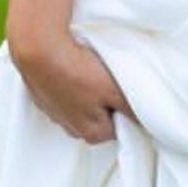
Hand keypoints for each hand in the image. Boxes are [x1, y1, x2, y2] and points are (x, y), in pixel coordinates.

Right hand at [10, 33, 136, 143]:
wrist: (41, 52)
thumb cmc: (79, 73)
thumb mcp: (115, 91)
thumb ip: (131, 110)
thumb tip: (147, 121)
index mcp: (93, 133)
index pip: (121, 128)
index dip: (128, 109)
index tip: (128, 92)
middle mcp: (73, 130)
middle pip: (103, 119)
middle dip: (110, 102)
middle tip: (112, 80)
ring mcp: (58, 115)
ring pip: (86, 106)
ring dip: (92, 93)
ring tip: (93, 72)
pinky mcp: (47, 98)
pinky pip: (69, 95)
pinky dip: (75, 84)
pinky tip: (77, 69)